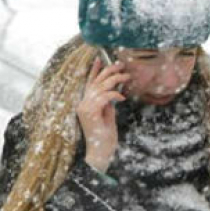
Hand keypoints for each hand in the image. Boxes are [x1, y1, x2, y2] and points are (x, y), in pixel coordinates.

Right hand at [75, 57, 129, 172]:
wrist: (101, 151)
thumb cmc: (105, 135)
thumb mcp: (108, 114)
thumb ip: (107, 103)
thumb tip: (113, 91)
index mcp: (86, 103)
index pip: (89, 83)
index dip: (94, 71)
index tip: (99, 59)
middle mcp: (82, 103)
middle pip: (96, 82)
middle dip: (109, 71)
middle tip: (121, 65)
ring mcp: (84, 108)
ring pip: (100, 88)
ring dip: (115, 80)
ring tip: (126, 78)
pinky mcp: (90, 113)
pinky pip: (103, 98)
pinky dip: (113, 95)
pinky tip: (122, 97)